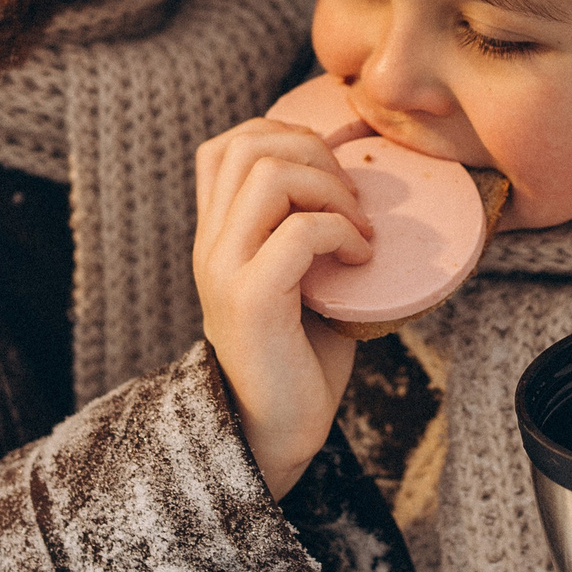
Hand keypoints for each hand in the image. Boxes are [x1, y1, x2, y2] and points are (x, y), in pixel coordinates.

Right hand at [194, 118, 373, 498]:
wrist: (274, 433)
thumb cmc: (299, 358)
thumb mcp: (297, 279)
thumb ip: (302, 230)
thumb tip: (360, 181)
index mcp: (215, 236)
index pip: (225, 146)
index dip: (285, 138)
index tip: (331, 177)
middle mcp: (209, 246)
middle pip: (248, 145)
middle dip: (316, 155)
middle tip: (352, 201)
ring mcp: (224, 271)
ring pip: (269, 174)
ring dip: (331, 190)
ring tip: (358, 228)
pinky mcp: (251, 300)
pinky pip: (300, 231)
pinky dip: (342, 232)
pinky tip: (361, 259)